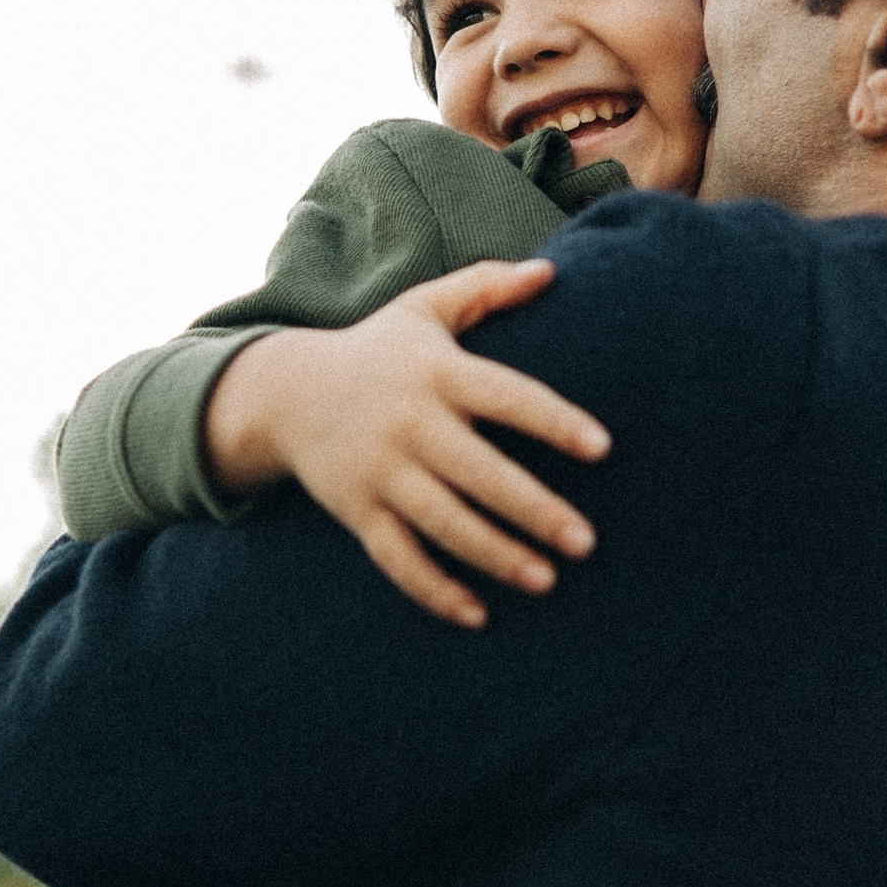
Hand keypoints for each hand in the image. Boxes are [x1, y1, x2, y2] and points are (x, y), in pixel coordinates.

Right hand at [201, 261, 611, 627]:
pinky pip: (397, 558)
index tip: (602, 448)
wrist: (285, 392)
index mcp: (437, 372)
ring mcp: (380, 471)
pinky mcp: (357, 510)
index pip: (506, 397)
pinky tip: (478, 615)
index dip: (553, 421)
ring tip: (546, 580)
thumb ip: (486, 287)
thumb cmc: (378, 350)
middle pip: (479, 472)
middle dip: (533, 509)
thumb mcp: (424, 308)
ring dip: (494, 555)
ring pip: (442, 523)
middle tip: (585, 541)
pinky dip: (434, 590)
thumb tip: (550, 271)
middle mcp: (409, 423)